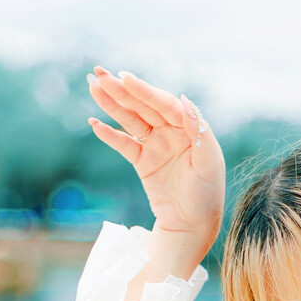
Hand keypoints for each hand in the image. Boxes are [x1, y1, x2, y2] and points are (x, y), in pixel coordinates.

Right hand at [87, 69, 225, 260]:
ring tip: (93, 87)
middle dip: (121, 90)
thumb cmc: (206, 195)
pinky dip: (109, 135)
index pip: (164, 104)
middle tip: (99, 74)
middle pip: (143, 107)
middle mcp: (172, 132)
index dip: (144, 91)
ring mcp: (156, 145)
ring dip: (111, 105)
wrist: (192, 226)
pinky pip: (123, 144)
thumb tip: (184, 99)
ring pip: (130, 120)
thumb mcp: (208, 163)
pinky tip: (95, 123)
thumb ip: (197, 131)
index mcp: (189, 129)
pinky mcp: (143, 161)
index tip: (125, 78)